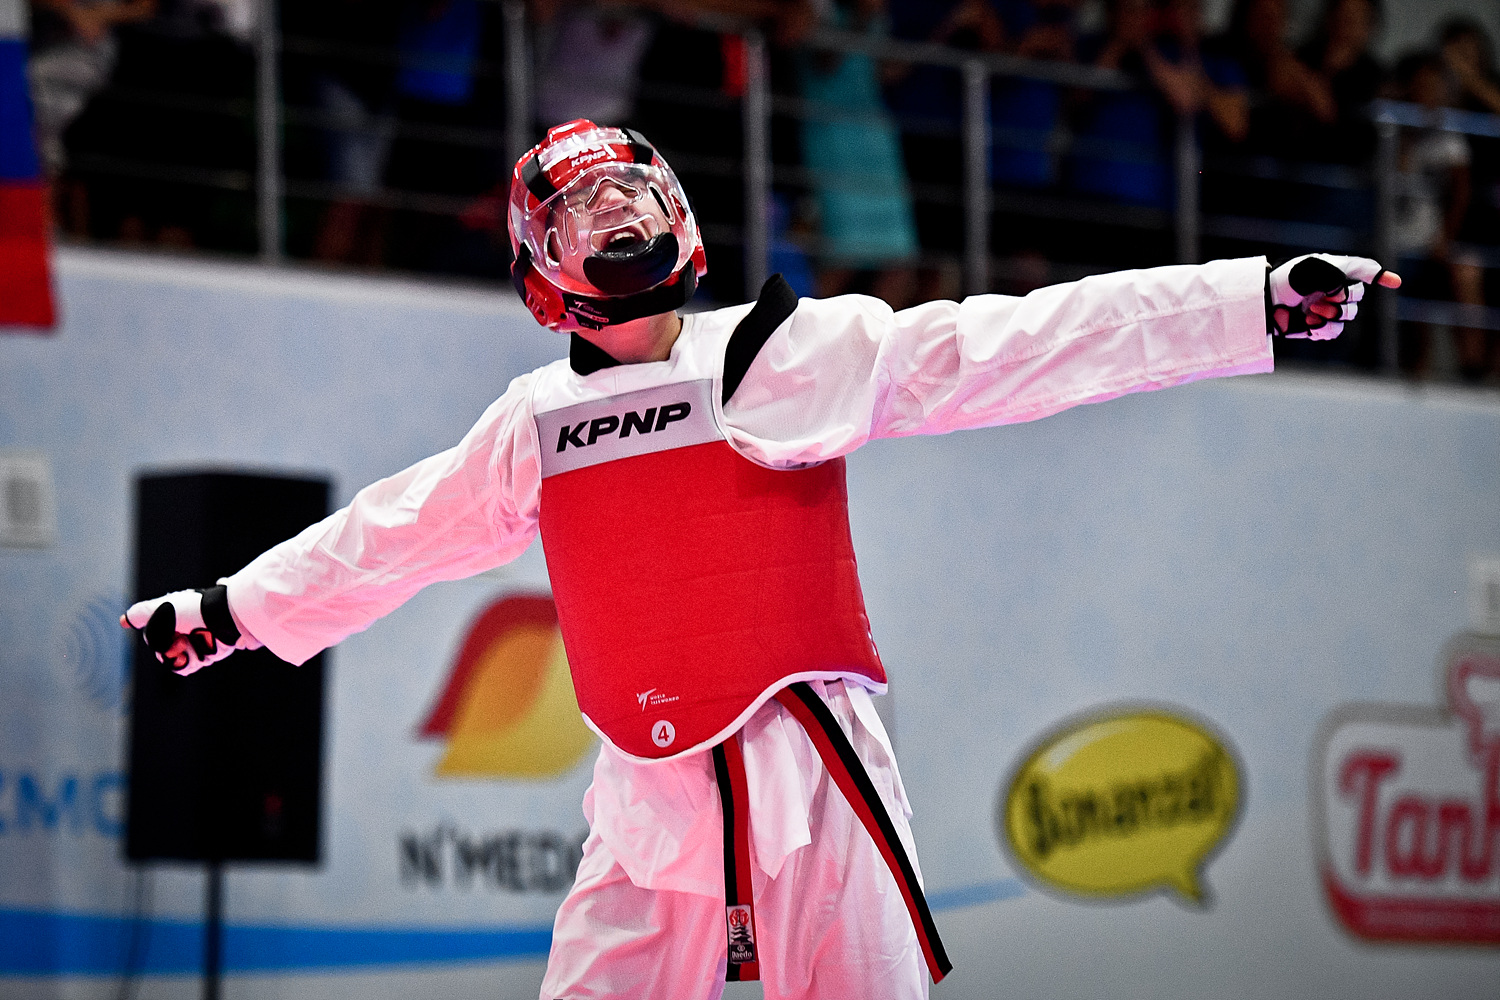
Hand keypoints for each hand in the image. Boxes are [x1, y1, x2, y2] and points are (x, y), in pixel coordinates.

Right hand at [120, 585, 258, 674]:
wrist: (225, 619)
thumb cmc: (194, 610)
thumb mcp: (162, 607)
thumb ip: (141, 613)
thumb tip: (124, 621)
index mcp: (172, 616)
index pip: (150, 632)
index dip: (153, 631)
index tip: (149, 623)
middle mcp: (181, 630)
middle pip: (158, 648)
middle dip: (167, 643)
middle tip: (182, 633)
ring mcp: (192, 644)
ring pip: (170, 660)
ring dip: (181, 651)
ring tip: (195, 639)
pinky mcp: (203, 656)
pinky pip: (184, 668)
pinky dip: (191, 660)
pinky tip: (200, 649)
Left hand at [1266, 254, 1400, 339]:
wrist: (1265, 302)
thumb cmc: (1288, 279)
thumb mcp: (1315, 269)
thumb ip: (1344, 271)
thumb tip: (1366, 278)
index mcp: (1336, 271)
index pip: (1364, 270)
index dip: (1380, 275)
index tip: (1395, 283)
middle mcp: (1334, 290)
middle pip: (1358, 298)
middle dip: (1343, 299)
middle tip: (1321, 298)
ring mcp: (1326, 309)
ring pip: (1348, 317)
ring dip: (1332, 315)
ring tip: (1311, 311)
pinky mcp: (1317, 326)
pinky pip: (1333, 332)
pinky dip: (1323, 329)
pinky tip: (1310, 323)